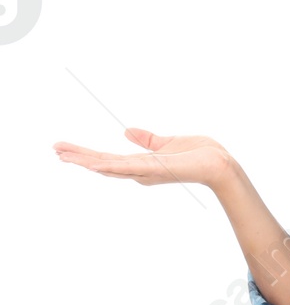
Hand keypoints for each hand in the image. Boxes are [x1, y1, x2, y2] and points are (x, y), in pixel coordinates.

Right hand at [54, 127, 235, 189]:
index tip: (65, 148)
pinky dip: (111, 166)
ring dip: (86, 161)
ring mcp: (146, 172)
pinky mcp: (156, 169)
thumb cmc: (200, 154)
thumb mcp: (168, 142)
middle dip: (78, 157)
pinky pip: (130, 168)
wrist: (220, 164)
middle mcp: (140, 171)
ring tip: (64, 155)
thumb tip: (126, 132)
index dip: (86, 154)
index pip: (107, 158)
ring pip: (109, 166)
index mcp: (141, 164)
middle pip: (102, 163)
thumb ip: (148, 140)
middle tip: (55, 149)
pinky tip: (94, 164)